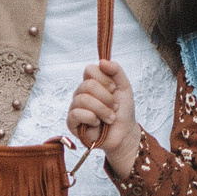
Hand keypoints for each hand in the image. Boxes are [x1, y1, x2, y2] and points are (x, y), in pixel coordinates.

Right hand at [66, 61, 140, 177]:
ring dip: (102, 110)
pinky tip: (97, 123)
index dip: (103, 78)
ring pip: (83, 100)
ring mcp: (75, 107)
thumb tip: (102, 61)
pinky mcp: (72, 123)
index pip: (89, 69)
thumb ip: (116, 71)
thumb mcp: (124, 87)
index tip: (113, 88)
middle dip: (106, 97)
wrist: (124, 134)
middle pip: (87, 85)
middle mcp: (81, 93)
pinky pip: (76, 114)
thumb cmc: (123, 111)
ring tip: (110, 118)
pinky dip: (91, 118)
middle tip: (114, 106)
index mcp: (92, 83)